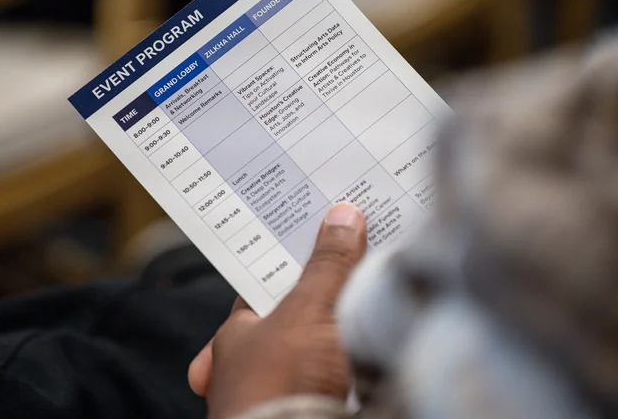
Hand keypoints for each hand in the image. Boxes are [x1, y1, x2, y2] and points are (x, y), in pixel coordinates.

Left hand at [188, 203, 366, 418]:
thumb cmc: (279, 382)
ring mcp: (285, 384)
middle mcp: (257, 359)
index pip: (263, 278)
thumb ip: (327, 266)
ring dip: (346, 320)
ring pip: (322, 339)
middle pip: (297, 309)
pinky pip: (343, 367)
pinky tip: (377, 336)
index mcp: (239, 330)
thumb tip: (342, 216)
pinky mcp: (316, 402)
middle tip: (361, 246)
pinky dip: (359, 353)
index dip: (292, 253)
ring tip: (379, 282)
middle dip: (327, 287)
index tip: (321, 226)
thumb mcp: (307, 311)